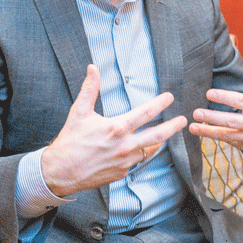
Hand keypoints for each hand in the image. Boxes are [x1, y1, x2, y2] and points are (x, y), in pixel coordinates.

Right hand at [41, 64, 187, 197]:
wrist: (60, 172)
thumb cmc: (70, 141)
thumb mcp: (79, 112)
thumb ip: (89, 88)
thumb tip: (92, 68)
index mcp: (117, 128)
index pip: (145, 113)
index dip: (160, 103)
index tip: (170, 97)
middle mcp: (125, 146)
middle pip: (157, 135)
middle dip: (172, 127)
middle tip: (183, 121)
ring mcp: (125, 162)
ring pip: (149, 150)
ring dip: (158, 142)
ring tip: (165, 135)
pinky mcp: (121, 173)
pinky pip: (137, 161)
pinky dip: (141, 153)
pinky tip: (141, 149)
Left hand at [189, 50, 242, 152]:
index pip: (241, 101)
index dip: (225, 97)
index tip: (209, 93)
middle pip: (233, 121)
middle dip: (213, 117)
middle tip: (196, 112)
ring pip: (228, 135)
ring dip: (209, 132)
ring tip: (193, 127)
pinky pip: (229, 142)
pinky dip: (215, 138)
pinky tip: (201, 133)